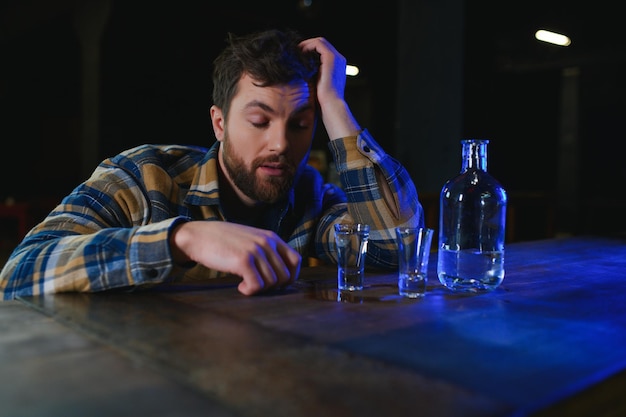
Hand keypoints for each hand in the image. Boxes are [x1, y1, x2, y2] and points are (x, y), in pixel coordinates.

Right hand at [170, 221, 300, 294]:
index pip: (296, 261)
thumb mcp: (251, 239)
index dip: (290, 277)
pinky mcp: (243, 260)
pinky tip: (240, 286)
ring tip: (245, 283)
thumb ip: (266, 250)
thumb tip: (281, 275)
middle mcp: (266, 242)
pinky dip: (249, 291)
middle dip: (272, 287)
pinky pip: (257, 286)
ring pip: (272, 283)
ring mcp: (256, 251)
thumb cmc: (223, 241)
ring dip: (259, 289)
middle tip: (256, 285)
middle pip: (285, 276)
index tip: (276, 284)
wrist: (198, 236)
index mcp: (271, 237)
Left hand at [299, 37, 360, 138]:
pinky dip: (308, 46)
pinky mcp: (331, 58)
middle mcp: (339, 59)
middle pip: (322, 43)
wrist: (330, 105)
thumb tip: (300, 67)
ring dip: (307, 44)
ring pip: (320, 41)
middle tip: (296, 51)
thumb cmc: (322, 99)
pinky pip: (318, 44)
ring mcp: (336, 57)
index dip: (310, 49)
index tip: (298, 55)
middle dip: (308, 45)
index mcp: (337, 65)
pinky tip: (300, 53)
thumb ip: (313, 72)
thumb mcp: (317, 82)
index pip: (323, 50)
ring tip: (296, 51)